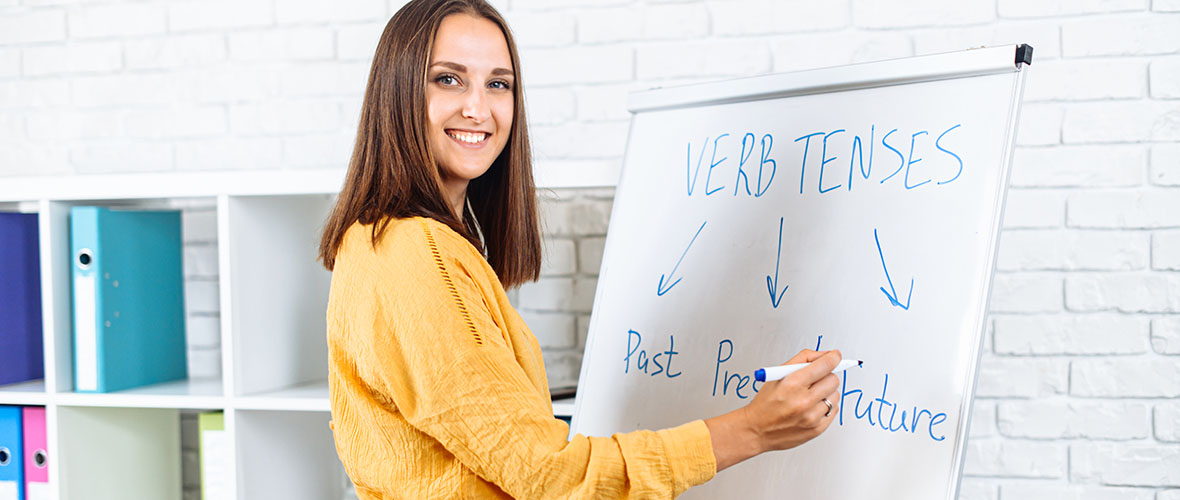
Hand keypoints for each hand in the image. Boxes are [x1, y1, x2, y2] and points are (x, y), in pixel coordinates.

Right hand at [704, 349, 841, 471]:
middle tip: (816, 379)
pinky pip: (834, 411)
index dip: (833, 358)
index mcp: (792, 384)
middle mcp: (803, 401)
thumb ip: (803, 359)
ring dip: (826, 393)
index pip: (824, 366)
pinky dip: (826, 407)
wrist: (757, 430)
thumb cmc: (766, 402)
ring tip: (811, 396)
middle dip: (827, 376)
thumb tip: (825, 355)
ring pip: (835, 395)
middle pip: (833, 380)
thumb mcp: (778, 374)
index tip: (835, 356)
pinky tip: (812, 407)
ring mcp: (811, 417)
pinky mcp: (817, 429)